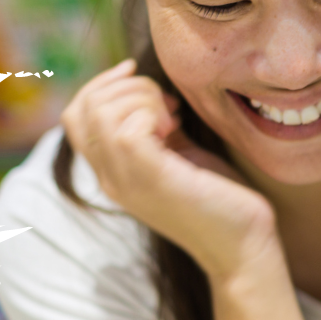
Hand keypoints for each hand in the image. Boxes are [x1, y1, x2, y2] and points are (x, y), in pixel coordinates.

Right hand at [62, 60, 278, 281]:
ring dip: (141, 96)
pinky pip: (128, 128)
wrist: (245, 246)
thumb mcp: (182, 157)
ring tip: (175, 115)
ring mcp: (127, 181)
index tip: (137, 73)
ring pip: (101, 113)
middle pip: (82, 108)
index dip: (102, 84)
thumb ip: (159, 131)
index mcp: (113, 173)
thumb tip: (153, 93)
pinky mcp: (153, 179)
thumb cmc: (222, 200)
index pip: (75, 116)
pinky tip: (178, 126)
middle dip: (126, 86)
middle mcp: (111, 179)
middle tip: (168, 102)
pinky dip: (152, 112)